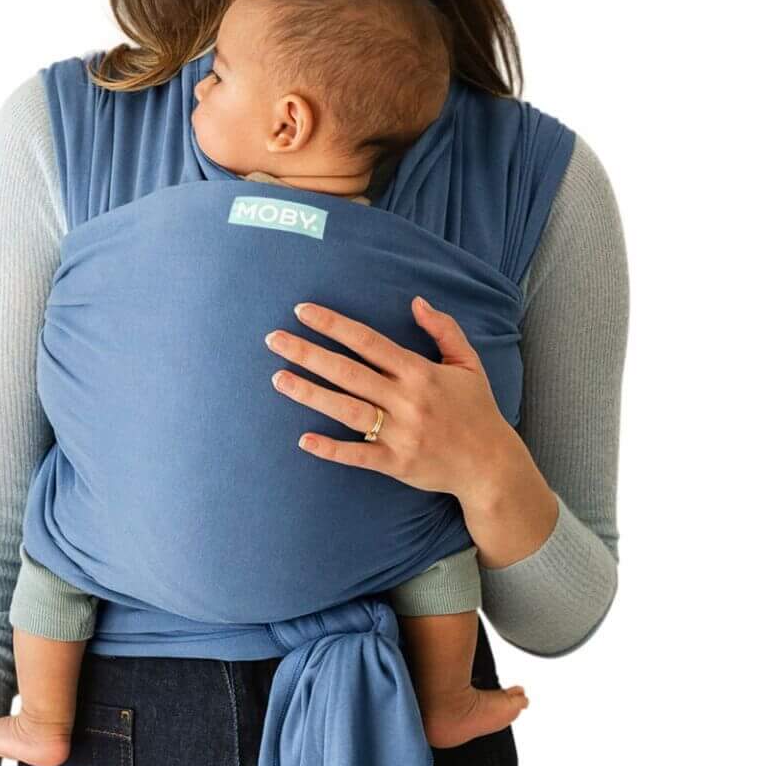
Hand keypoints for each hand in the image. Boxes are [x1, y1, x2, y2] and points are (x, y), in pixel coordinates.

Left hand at [264, 295, 517, 503]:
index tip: (303, 311)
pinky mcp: (396, 464)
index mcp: (419, 372)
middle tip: (274, 339)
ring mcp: (400, 433)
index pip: (368, 341)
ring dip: (310, 393)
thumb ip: (444, 329)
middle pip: (348, 372)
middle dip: (308, 353)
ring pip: (347, 410)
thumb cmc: (477, 410)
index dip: (334, 325)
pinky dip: (331, 448)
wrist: (491, 464)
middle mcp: (406, 400)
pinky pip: (358, 455)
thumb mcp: (468, 363)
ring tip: (278, 379)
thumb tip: (416, 301)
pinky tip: (304, 438)